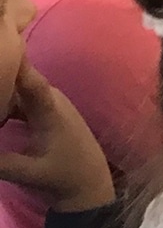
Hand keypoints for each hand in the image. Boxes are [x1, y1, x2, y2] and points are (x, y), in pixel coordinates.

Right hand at [0, 59, 114, 212]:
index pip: (31, 81)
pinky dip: (3, 102)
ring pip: (16, 90)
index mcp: (51, 111)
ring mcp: (47, 105)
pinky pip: (18, 100)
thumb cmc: (63, 177)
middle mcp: (50, 101)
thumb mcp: (29, 173)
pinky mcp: (43, 112)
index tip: (2, 44)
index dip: (16, 63)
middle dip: (0, 72)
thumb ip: (0, 163)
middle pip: (19, 80)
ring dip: (0, 89)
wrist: (89, 183)